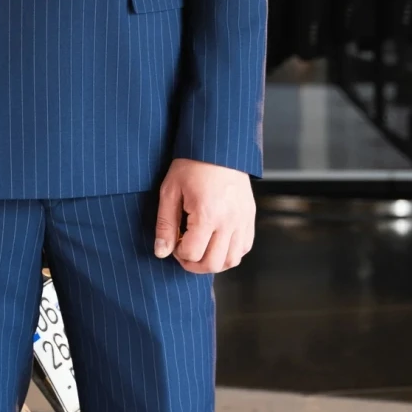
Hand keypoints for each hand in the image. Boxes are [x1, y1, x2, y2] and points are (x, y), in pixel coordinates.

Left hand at [153, 157, 254, 272]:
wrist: (218, 147)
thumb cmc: (192, 165)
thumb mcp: (170, 191)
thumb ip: (165, 224)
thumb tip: (161, 252)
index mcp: (208, 214)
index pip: (192, 254)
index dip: (178, 253)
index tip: (174, 242)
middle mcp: (229, 221)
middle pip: (213, 264)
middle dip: (194, 265)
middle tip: (184, 253)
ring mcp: (242, 221)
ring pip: (232, 261)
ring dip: (214, 262)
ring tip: (201, 249)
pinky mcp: (250, 217)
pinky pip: (244, 248)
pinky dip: (230, 253)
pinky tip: (217, 242)